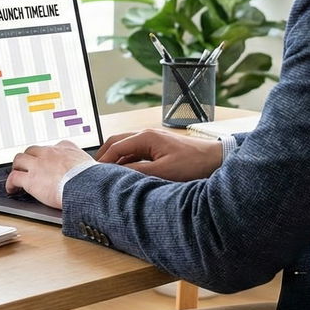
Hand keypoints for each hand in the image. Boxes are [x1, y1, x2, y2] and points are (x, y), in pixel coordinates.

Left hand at [6, 140, 92, 208]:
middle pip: (32, 150)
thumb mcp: (93, 165)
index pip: (54, 147)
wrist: (86, 186)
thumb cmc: (93, 179)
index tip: (48, 160)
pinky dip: (10, 183)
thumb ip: (89, 166)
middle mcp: (50, 153)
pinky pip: (14, 177)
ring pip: (19, 159)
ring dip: (17, 167)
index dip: (49, 154)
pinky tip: (11, 189)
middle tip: (28, 166)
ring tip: (17, 174)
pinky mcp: (31, 179)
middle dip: (29, 158)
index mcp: (66, 148)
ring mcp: (38, 165)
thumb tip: (98, 172)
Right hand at [95, 128, 222, 181]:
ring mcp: (153, 140)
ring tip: (108, 174)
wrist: (215, 159)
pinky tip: (126, 173)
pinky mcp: (159, 147)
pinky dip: (126, 160)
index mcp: (146, 137)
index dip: (102, 160)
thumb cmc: (193, 163)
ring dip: (115, 158)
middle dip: (104, 155)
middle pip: (117, 142)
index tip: (93, 173)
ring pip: (126, 147)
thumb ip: (138, 172)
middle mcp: (147, 135)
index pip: (115, 147)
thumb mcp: (163, 171)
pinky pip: (136, 152)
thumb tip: (118, 174)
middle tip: (94, 171)